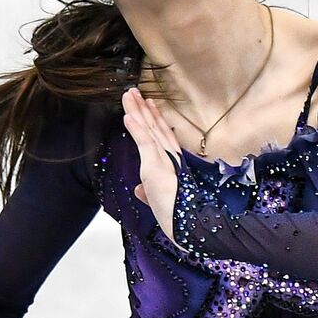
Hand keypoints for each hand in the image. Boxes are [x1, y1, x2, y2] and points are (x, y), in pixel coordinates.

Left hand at [121, 86, 186, 250]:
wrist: (189, 226)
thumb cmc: (178, 217)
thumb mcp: (158, 201)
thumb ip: (149, 193)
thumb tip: (138, 190)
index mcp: (173, 165)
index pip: (162, 137)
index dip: (155, 120)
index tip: (149, 104)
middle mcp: (170, 158)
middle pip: (155, 128)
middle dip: (144, 109)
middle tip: (134, 91)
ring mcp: (164, 160)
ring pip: (148, 130)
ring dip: (137, 111)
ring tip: (128, 94)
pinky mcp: (156, 166)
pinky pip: (144, 142)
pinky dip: (136, 128)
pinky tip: (128, 115)